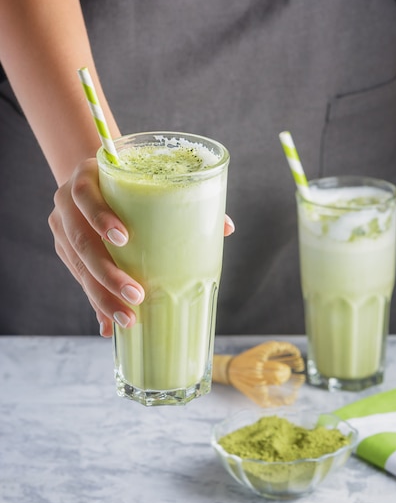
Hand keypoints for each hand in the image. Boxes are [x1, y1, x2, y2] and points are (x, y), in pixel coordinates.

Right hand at [49, 158, 234, 337]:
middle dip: (108, 273)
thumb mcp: (147, 180)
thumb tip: (226, 228)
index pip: (85, 193)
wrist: (95, 178)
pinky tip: (110, 325)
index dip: (101, 216)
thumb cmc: (130, 180)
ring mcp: (63, 229)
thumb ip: (181, 198)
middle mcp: (67, 204)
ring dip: (102, 296)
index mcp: (87, 177)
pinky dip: (97, 302)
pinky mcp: (65, 250)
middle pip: (80, 240)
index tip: (124, 239)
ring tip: (128, 318)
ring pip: (78, 267)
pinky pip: (79, 280)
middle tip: (137, 295)